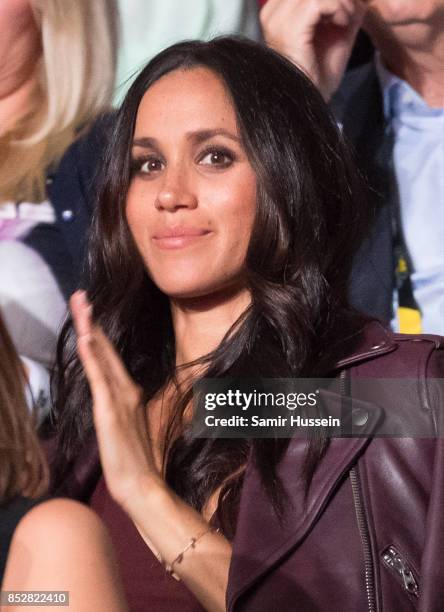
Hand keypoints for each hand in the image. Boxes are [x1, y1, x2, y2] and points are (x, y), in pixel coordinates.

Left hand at [70, 290, 160, 513]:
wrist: (143, 485)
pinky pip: (100, 379)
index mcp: (129, 392)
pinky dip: (93, 358)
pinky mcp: (110, 411)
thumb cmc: (135, 459)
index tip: (88, 310)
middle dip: (91, 320)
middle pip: (105, 349)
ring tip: (82, 306)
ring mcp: (119, 399)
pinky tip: (87, 339)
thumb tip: (115, 395)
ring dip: (91, 329)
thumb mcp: (127, 426)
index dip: (97, 331)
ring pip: (102, 358)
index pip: (109, 356)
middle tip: (80, 295)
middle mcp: (126, 389)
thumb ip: (121, 406)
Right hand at [260, 0, 367, 98]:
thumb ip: (346, 7)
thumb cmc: (319, 76)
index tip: (350, 8)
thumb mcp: (337, 32)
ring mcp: (278, 18)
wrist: (308, 103)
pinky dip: (339, 8)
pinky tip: (342, 25)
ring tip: (347, 20)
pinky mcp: (289, 27)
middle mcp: (273, 10)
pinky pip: (320, 1)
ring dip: (343, 0)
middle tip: (352, 11)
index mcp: (279, 10)